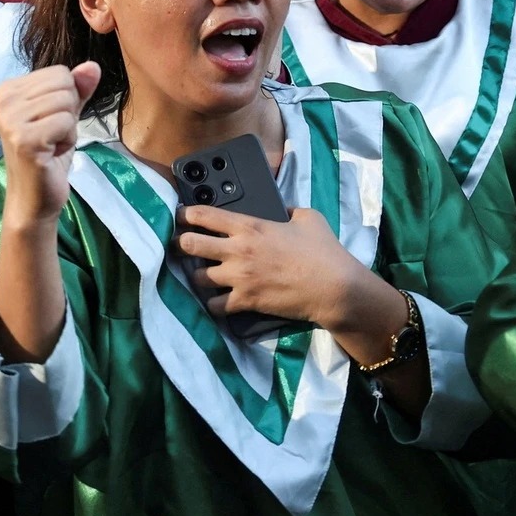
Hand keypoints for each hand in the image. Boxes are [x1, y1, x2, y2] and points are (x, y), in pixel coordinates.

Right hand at [0, 62, 101, 226]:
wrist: (34, 198)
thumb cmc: (48, 155)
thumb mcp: (64, 116)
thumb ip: (77, 90)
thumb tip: (92, 66)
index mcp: (8, 89)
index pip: (60, 72)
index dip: (65, 100)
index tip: (49, 124)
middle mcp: (5, 100)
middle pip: (65, 84)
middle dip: (68, 113)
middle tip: (51, 137)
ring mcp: (11, 120)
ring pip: (67, 103)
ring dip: (68, 128)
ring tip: (51, 145)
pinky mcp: (25, 139)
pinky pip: (66, 122)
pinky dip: (67, 140)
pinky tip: (51, 154)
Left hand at [176, 205, 368, 327]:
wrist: (335, 288)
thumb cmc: (324, 251)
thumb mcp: (308, 218)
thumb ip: (288, 210)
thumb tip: (281, 209)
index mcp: (249, 226)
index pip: (202, 215)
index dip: (184, 214)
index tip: (179, 216)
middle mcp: (237, 250)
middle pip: (188, 244)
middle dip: (180, 244)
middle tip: (181, 246)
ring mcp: (239, 277)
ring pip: (196, 277)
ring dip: (196, 276)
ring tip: (202, 276)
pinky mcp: (245, 301)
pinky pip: (213, 306)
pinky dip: (212, 305)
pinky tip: (216, 301)